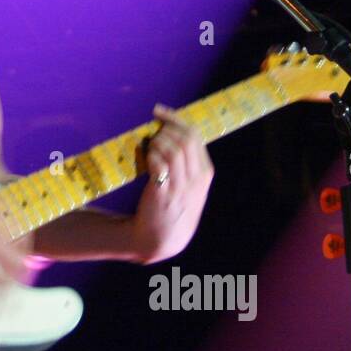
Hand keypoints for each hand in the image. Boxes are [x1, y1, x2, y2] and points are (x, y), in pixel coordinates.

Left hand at [134, 104, 213, 261]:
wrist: (162, 238)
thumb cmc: (173, 208)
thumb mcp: (190, 186)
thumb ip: (187, 163)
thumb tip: (170, 132)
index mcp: (205, 173)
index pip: (195, 135)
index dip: (175, 119)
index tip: (158, 111)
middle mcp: (196, 178)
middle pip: (185, 138)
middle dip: (165, 127)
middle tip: (152, 130)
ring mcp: (180, 185)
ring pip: (172, 148)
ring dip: (156, 141)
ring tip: (148, 146)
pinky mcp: (162, 192)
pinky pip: (158, 163)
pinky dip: (150, 154)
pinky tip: (145, 157)